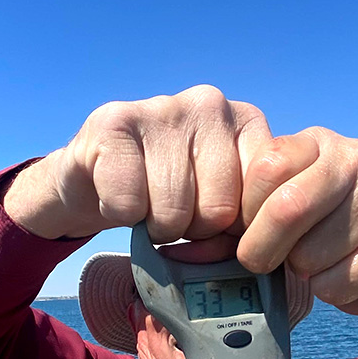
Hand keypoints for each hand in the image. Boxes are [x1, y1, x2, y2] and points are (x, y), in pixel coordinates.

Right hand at [3, 85, 270, 242]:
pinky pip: (130, 205)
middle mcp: (211, 103)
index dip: (235, 233)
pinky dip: (121, 215)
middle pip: (219, 212)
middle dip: (193, 231)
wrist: (95, 178)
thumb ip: (250, 217)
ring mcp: (162, 107)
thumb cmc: (168, 196)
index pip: (262, 202)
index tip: (216, 227)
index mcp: (248, 122)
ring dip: (155, 227)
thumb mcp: (222, 202)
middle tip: (175, 213)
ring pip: (174, 211)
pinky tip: (118, 194)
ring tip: (147, 204)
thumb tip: (257, 255)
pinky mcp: (113, 123)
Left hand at [236, 128, 357, 337]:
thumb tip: (189, 254)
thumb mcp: (280, 212)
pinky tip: (341, 281)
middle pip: (288, 206)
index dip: (246, 212)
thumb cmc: (318, 238)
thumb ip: (242, 218)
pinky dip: (331, 292)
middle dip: (262, 248)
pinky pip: (343, 279)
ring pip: (313, 252)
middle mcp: (355, 157)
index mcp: (316, 143)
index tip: (246, 231)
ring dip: (303, 273)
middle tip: (260, 264)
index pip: (265, 167)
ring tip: (316, 266)